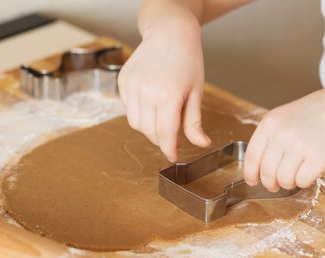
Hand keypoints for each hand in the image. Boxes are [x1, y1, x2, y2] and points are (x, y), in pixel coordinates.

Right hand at [118, 17, 210, 161]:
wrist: (169, 32)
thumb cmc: (188, 60)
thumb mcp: (196, 92)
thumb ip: (195, 122)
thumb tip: (201, 144)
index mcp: (168, 96)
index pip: (165, 134)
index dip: (169, 150)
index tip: (173, 156)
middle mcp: (146, 92)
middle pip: (149, 132)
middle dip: (161, 140)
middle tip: (172, 137)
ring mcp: (132, 86)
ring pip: (135, 123)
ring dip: (148, 128)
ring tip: (162, 119)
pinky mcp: (123, 81)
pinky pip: (128, 109)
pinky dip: (139, 113)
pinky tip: (151, 104)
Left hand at [243, 85, 324, 191]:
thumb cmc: (313, 116)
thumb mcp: (284, 118)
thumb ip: (269, 138)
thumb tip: (255, 169)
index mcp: (270, 124)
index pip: (252, 157)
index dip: (250, 174)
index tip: (253, 181)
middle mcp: (282, 134)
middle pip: (267, 172)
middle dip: (270, 184)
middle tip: (275, 185)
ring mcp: (300, 145)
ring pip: (284, 180)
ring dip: (288, 184)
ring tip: (294, 177)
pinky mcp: (318, 157)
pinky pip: (302, 181)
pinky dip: (304, 182)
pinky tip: (308, 172)